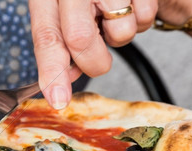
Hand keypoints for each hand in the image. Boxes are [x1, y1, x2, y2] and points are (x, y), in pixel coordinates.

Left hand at [29, 0, 157, 108]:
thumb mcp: (66, 13)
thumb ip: (61, 44)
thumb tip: (65, 80)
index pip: (46, 36)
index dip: (51, 71)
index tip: (58, 100)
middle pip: (79, 39)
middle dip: (92, 62)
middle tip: (97, 59)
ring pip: (119, 33)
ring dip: (120, 37)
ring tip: (114, 16)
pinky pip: (145, 17)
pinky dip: (141, 19)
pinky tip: (132, 4)